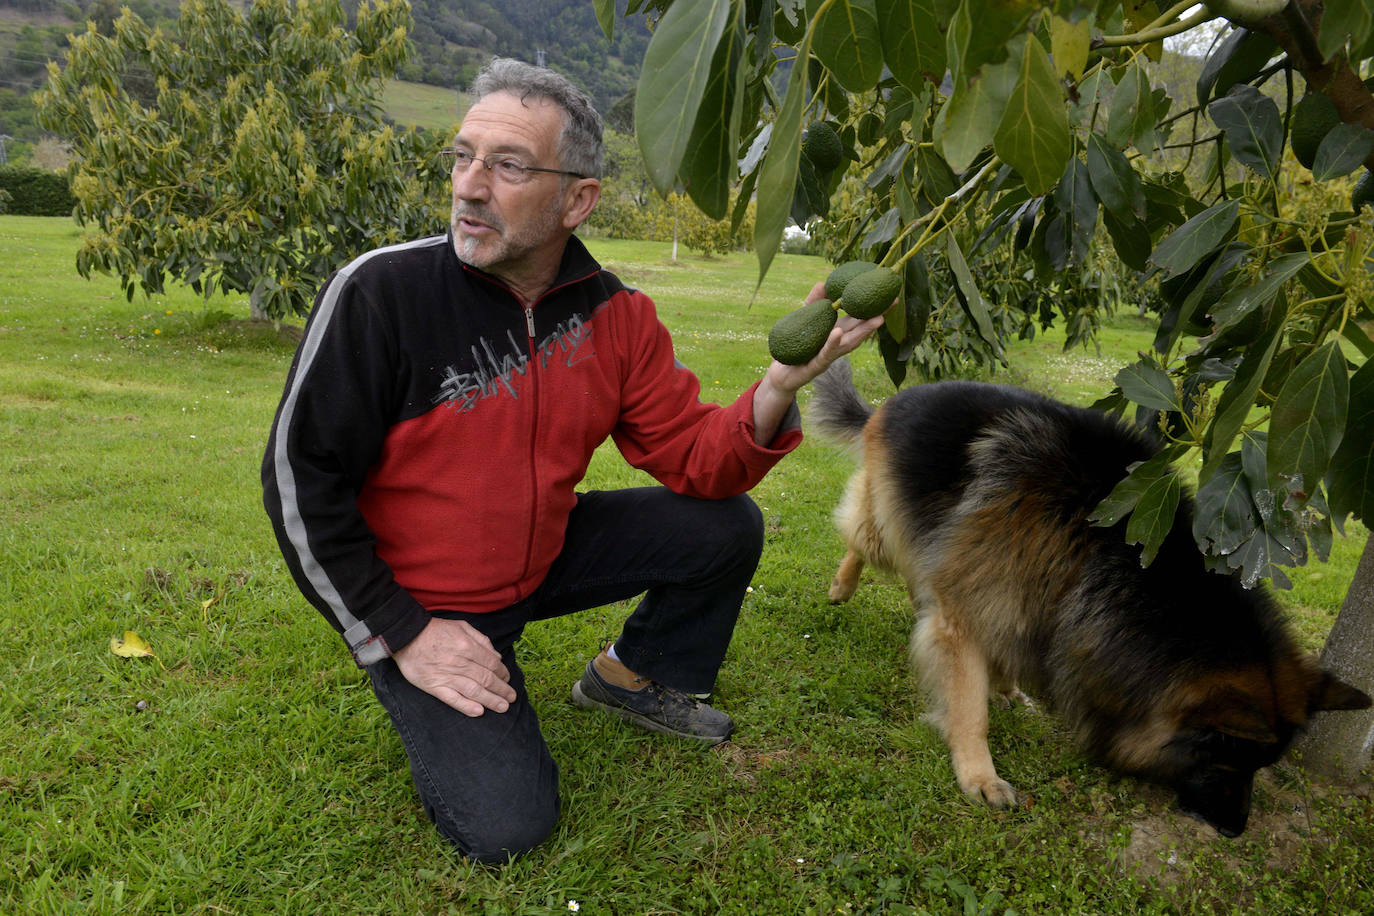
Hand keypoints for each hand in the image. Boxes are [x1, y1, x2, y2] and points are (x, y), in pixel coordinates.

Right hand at [391, 617, 516, 716]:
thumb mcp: (462, 626)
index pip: (492, 664)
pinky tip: (479, 712)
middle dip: (502, 689)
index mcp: (468, 647)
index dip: (503, 673)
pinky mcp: (434, 687)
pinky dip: (466, 706)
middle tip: (511, 697)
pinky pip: (452, 699)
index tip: (508, 679)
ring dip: (491, 700)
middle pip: (486, 679)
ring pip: (474, 691)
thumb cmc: (436, 630)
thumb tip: (496, 656)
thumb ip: (481, 640)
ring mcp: (447, 676)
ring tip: (503, 707)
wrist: (407, 636)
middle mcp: (460, 663)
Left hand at [751, 280, 885, 443]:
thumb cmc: (796, 346)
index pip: (858, 318)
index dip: (873, 307)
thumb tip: (822, 283)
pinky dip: (832, 343)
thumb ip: (813, 303)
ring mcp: (829, 356)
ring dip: (864, 332)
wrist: (781, 374)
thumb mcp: (803, 320)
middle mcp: (837, 345)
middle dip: (877, 317)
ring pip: (849, 344)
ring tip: (878, 319)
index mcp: (837, 333)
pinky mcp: (815, 366)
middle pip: (860, 330)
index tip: (888, 293)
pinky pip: (825, 353)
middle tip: (892, 303)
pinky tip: (838, 333)